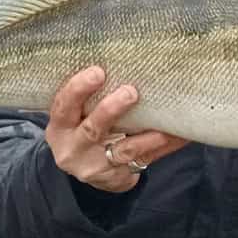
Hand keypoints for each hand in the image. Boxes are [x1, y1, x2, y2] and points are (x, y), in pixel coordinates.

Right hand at [45, 66, 187, 192]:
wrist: (86, 169)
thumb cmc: (83, 128)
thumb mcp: (76, 115)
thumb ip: (91, 96)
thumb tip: (126, 59)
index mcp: (60, 127)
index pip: (63, 106)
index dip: (78, 89)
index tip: (97, 72)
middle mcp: (73, 149)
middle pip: (92, 129)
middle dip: (111, 110)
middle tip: (131, 92)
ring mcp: (94, 167)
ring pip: (123, 150)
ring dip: (146, 138)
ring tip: (164, 127)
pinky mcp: (116, 178)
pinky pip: (144, 161)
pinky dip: (162, 147)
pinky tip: (177, 136)